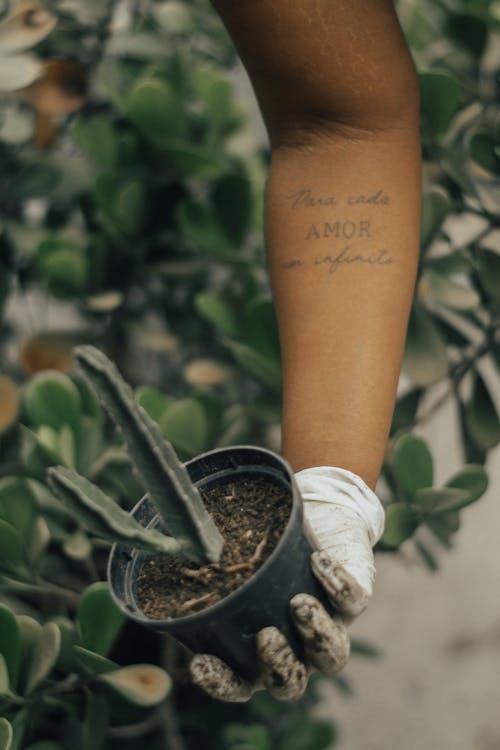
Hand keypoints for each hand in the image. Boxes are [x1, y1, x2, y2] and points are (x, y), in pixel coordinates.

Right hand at [190, 466, 384, 701]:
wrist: (316, 511)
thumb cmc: (266, 539)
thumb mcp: (234, 553)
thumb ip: (206, 563)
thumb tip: (159, 546)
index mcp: (260, 648)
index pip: (240, 684)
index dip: (222, 683)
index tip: (201, 662)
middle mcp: (296, 647)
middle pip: (291, 683)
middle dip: (279, 666)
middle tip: (267, 636)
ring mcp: (329, 624)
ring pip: (332, 655)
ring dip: (316, 635)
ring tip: (299, 603)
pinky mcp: (355, 597)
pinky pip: (353, 600)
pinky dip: (337, 584)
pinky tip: (318, 561)